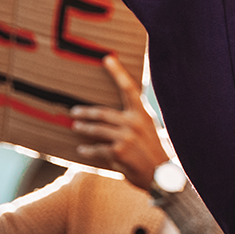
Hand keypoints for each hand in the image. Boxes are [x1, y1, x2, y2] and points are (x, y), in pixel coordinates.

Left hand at [70, 56, 170, 190]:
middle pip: (103, 112)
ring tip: (76, 126)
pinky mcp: (118, 151)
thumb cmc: (153, 152)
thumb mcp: (148, 131)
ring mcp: (126, 137)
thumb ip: (133, 121)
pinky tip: (82, 149)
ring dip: (84, 128)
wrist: (160, 175)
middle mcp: (134, 122)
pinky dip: (88, 150)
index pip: (130, 88)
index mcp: (143, 114)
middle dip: (86, 112)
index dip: (118, 72)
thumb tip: (110, 117)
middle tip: (74, 111)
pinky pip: (97, 148)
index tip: (108, 58)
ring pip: (97, 129)